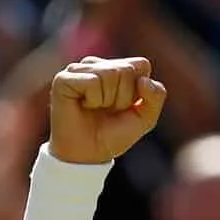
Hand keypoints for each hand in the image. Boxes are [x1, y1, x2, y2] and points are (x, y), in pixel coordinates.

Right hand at [49, 56, 166, 164]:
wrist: (88, 154)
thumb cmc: (114, 134)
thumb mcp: (145, 118)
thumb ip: (156, 97)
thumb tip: (144, 79)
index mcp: (117, 68)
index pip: (141, 65)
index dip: (139, 91)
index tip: (127, 107)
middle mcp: (98, 64)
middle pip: (126, 69)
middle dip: (124, 97)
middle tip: (109, 110)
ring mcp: (79, 69)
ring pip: (110, 73)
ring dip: (108, 99)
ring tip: (96, 108)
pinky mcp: (64, 78)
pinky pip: (92, 82)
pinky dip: (94, 100)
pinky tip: (84, 106)